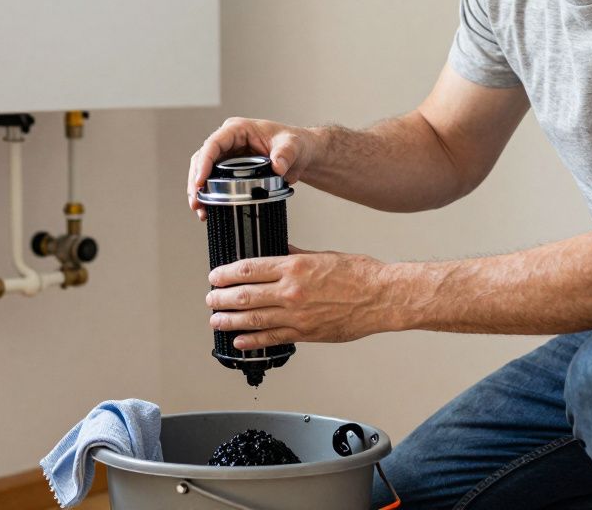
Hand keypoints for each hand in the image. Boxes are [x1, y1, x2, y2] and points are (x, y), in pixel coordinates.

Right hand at [187, 117, 319, 220]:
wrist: (302, 154)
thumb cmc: (296, 143)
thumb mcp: (293, 146)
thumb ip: (285, 154)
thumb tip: (277, 167)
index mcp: (238, 129)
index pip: (214, 144)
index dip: (204, 163)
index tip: (200, 182)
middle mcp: (228, 141)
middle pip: (202, 159)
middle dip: (195, 181)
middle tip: (196, 202)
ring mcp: (227, 155)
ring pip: (203, 171)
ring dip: (198, 191)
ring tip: (200, 210)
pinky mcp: (230, 169)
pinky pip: (213, 181)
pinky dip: (208, 195)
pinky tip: (208, 210)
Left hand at [204, 245, 398, 348]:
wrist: (382, 297)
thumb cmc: (359, 274)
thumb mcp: (322, 255)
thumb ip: (295, 254)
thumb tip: (276, 250)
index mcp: (294, 267)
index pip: (248, 269)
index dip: (225, 274)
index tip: (215, 276)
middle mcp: (291, 292)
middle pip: (244, 296)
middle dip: (221, 299)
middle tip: (210, 299)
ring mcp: (297, 315)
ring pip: (253, 320)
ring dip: (230, 321)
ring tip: (216, 321)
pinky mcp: (305, 333)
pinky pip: (273, 338)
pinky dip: (253, 340)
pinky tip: (239, 340)